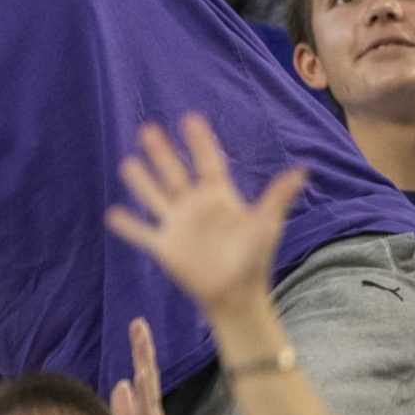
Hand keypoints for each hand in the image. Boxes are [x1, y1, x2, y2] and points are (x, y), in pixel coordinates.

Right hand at [104, 115, 307, 321]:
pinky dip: (128, 225)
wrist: (237, 296)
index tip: (190, 118)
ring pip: (154, 197)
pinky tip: (112, 214)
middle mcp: (195, 207)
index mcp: (219, 197)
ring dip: (140, 182)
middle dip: (161, 153)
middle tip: (147, 129)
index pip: (207, 163)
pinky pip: (142, 233)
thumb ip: (277, 197)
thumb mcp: (267, 224)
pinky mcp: (165, 247)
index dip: (200, 142)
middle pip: (174, 174)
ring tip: (127, 164)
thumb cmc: (255, 258)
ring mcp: (178, 226)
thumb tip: (302, 170)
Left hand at [110, 319, 177, 414]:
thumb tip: (121, 385)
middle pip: (149, 380)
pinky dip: (143, 398)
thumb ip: (123, 413)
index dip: (140, 353)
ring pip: (149, 394)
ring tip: (140, 340)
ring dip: (145, 367)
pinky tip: (139, 379)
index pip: (143, 380)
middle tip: (138, 322)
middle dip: (144, 351)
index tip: (136, 326)